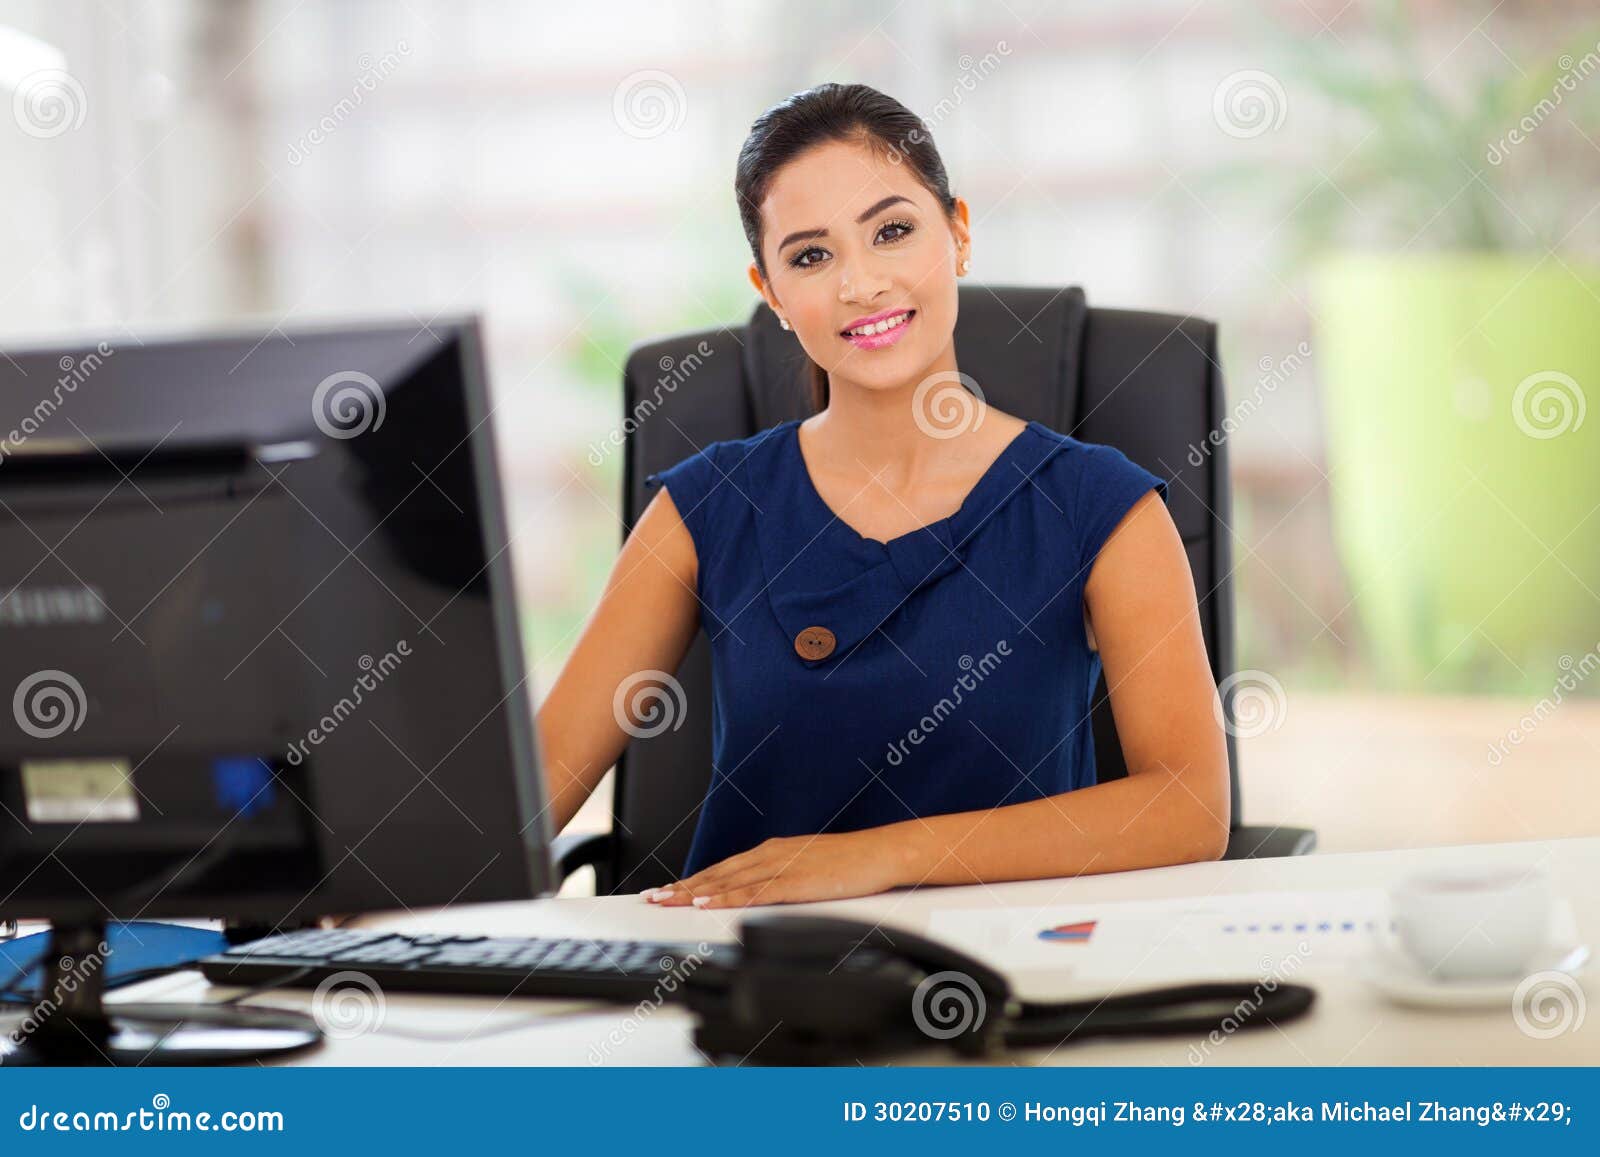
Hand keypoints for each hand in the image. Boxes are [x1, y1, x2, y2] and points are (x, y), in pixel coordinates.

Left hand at [640, 829, 909, 908]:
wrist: (882, 852)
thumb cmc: (853, 863)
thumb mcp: (810, 869)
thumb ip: (784, 879)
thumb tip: (764, 895)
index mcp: (774, 851)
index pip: (725, 868)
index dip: (693, 880)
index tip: (668, 890)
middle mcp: (771, 854)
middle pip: (717, 872)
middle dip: (682, 886)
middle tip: (652, 897)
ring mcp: (781, 867)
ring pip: (728, 881)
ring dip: (693, 891)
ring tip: (666, 901)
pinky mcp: (794, 881)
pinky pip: (753, 891)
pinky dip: (725, 897)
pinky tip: (705, 903)